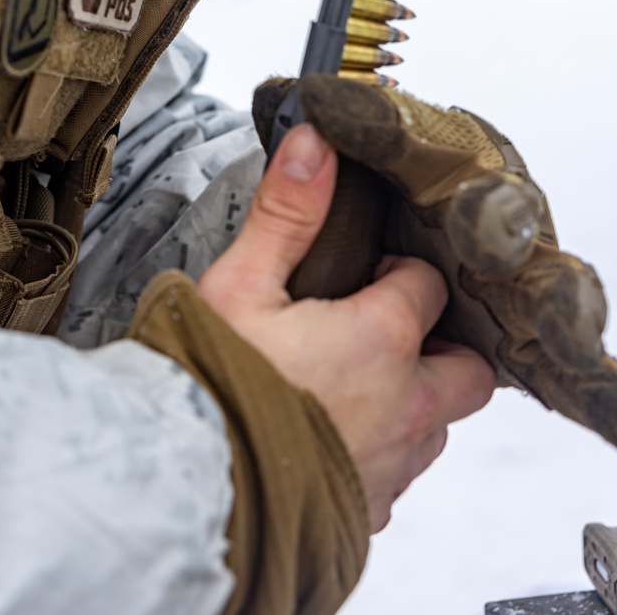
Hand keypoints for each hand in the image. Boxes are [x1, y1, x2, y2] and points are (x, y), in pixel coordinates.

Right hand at [197, 122, 494, 530]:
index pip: (428, 286)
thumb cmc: (211, 383)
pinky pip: (397, 475)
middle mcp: (406, 407)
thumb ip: (287, 212)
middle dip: (439, 345)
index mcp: (382, 340)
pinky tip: (329, 434)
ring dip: (410, 401)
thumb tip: (315, 142)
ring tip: (350, 383)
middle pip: (468, 368)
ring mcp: (393, 467)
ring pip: (436, 427)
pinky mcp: (370, 512)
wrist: (187, 486)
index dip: (397, 273)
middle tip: (382, 332)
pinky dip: (379, 452)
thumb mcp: (241, 282)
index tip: (363, 274)